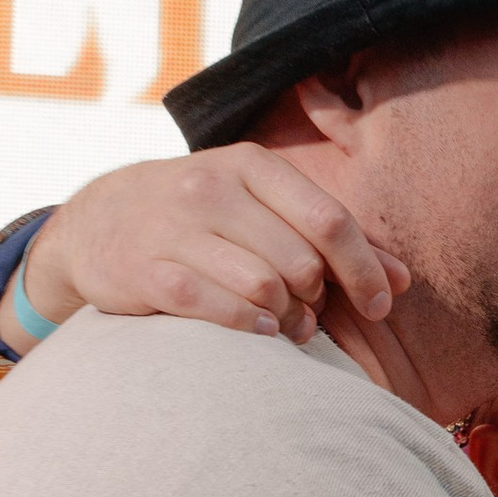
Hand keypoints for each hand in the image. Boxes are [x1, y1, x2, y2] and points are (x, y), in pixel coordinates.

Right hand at [21, 147, 408, 343]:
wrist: (96, 221)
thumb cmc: (200, 218)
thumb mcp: (259, 207)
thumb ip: (330, 238)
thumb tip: (402, 280)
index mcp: (250, 165)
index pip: (330, 220)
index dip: (364, 269)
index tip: (381, 305)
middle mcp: (211, 188)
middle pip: (300, 260)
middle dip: (319, 298)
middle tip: (314, 314)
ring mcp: (174, 228)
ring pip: (262, 285)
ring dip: (288, 318)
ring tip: (288, 327)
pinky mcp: (145, 270)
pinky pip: (214, 307)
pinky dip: (248, 326)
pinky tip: (258, 330)